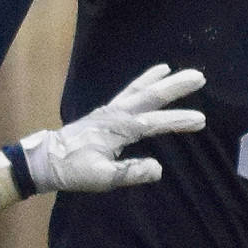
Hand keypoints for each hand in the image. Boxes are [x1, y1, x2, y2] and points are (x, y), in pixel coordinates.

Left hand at [21, 64, 204, 192]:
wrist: (46, 160)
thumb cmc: (73, 170)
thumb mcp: (101, 178)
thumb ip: (129, 173)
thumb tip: (158, 169)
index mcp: (117, 129)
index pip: (153, 122)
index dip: (177, 121)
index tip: (200, 120)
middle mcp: (115, 114)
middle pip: (149, 96)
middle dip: (175, 87)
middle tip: (199, 76)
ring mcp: (110, 110)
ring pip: (139, 90)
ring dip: (160, 80)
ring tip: (178, 70)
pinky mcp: (107, 112)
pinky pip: (130, 92)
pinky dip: (144, 81)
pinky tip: (155, 75)